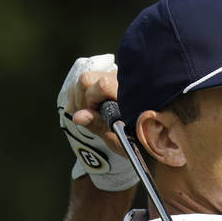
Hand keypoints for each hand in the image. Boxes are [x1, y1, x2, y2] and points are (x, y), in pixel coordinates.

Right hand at [57, 55, 138, 190]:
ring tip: (84, 114)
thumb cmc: (133, 145)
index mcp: (128, 93)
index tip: (89, 114)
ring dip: (79, 95)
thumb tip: (77, 116)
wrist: (144, 142)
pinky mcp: (108, 80)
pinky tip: (83, 108)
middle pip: (88, 77)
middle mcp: (122, 81)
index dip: (91, 98)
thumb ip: (97, 126)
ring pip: (86, 75)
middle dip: (82, 97)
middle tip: (84, 116)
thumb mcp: (118, 141)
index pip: (103, 84)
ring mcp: (115, 78)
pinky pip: (88, 79)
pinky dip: (81, 94)